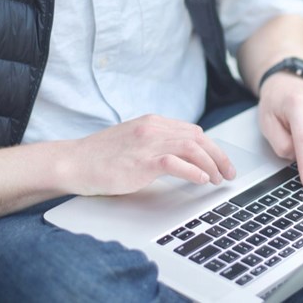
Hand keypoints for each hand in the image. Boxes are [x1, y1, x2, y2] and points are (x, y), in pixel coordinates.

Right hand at [66, 114, 235, 195]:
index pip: (193, 132)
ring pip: (192, 148)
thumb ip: (157, 144)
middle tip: (229, 174)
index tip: (221, 163)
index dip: (212, 148)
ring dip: (210, 165)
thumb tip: (183, 157)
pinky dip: (193, 171)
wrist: (73, 162)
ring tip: (217, 179)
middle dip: (219, 156)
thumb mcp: (134, 142)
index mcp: (153, 122)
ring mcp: (147, 143)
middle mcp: (153, 128)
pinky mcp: (141, 161)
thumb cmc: (101, 157)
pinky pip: (175, 162)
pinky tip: (201, 180)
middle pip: (198, 138)